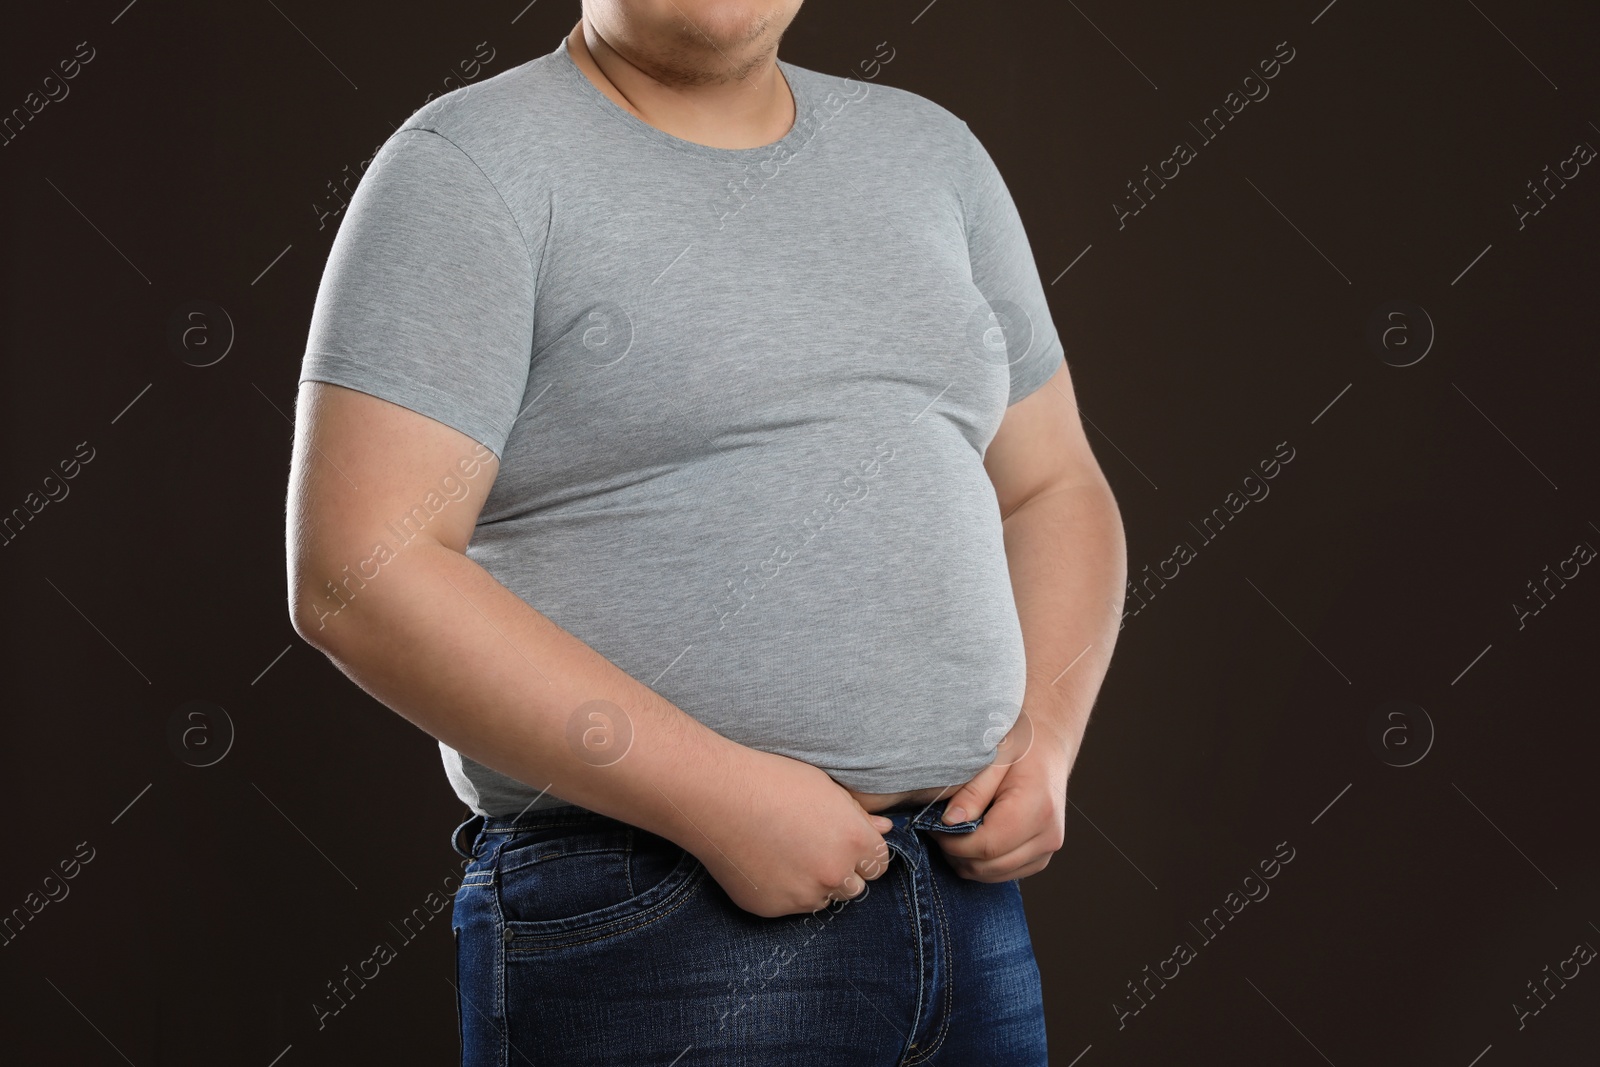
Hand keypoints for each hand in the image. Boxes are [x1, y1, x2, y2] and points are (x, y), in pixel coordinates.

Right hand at [683, 749, 894, 918]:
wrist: (717, 797)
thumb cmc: (772, 782)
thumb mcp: (824, 788)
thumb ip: (858, 814)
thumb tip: (884, 828)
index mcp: (855, 841)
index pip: (879, 863)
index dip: (861, 851)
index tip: (842, 840)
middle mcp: (835, 873)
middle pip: (854, 886)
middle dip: (840, 870)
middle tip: (811, 845)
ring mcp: (803, 895)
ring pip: (822, 899)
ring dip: (813, 884)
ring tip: (785, 851)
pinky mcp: (773, 908)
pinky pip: (789, 906)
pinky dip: (782, 890)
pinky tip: (765, 862)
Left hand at [933, 710, 1071, 881]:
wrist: (1048, 747)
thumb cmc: (1020, 746)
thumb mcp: (993, 757)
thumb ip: (972, 792)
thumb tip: (949, 823)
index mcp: (1036, 809)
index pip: (985, 846)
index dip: (951, 842)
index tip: (932, 824)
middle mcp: (1047, 836)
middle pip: (986, 866)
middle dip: (955, 852)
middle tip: (938, 826)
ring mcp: (1047, 850)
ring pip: (991, 875)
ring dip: (966, 859)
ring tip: (956, 829)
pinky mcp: (1041, 859)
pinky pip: (1002, 873)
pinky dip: (981, 862)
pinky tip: (974, 835)